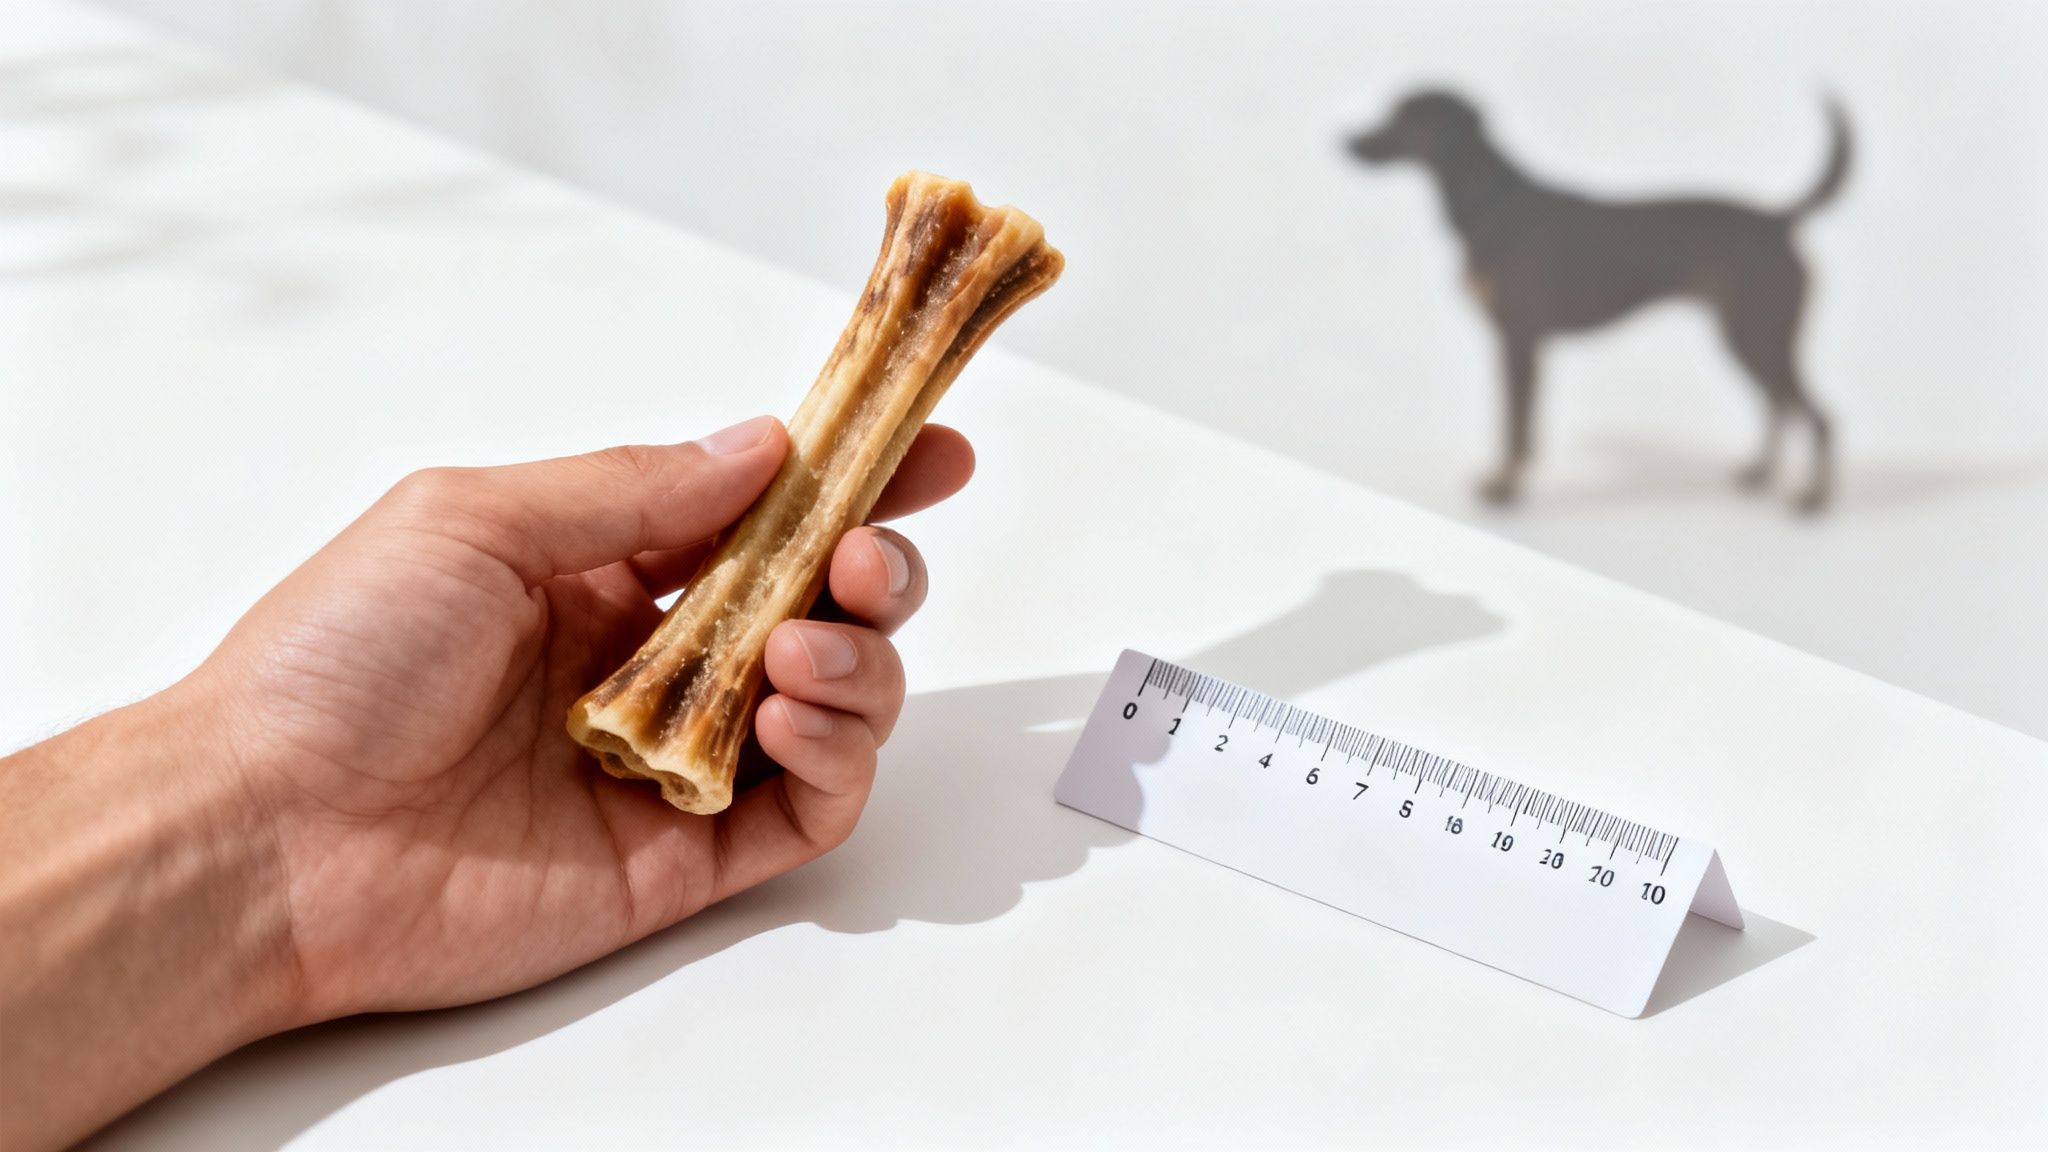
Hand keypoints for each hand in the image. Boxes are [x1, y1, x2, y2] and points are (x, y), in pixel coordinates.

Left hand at [194, 415, 971, 1017]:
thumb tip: (762, 447)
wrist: (264, 837)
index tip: (928, 450)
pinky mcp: (681, 858)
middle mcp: (650, 664)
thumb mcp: (475, 520)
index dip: (850, 483)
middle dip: (873, 570)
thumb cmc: (331, 664)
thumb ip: (633, 488)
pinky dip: (835, 760)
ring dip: (860, 661)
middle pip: (818, 608)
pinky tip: (793, 721)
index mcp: (598, 574)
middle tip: (864, 557)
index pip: (756, 520)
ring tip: (805, 652)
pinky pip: (805, 810)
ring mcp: (673, 762)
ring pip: (833, 706)